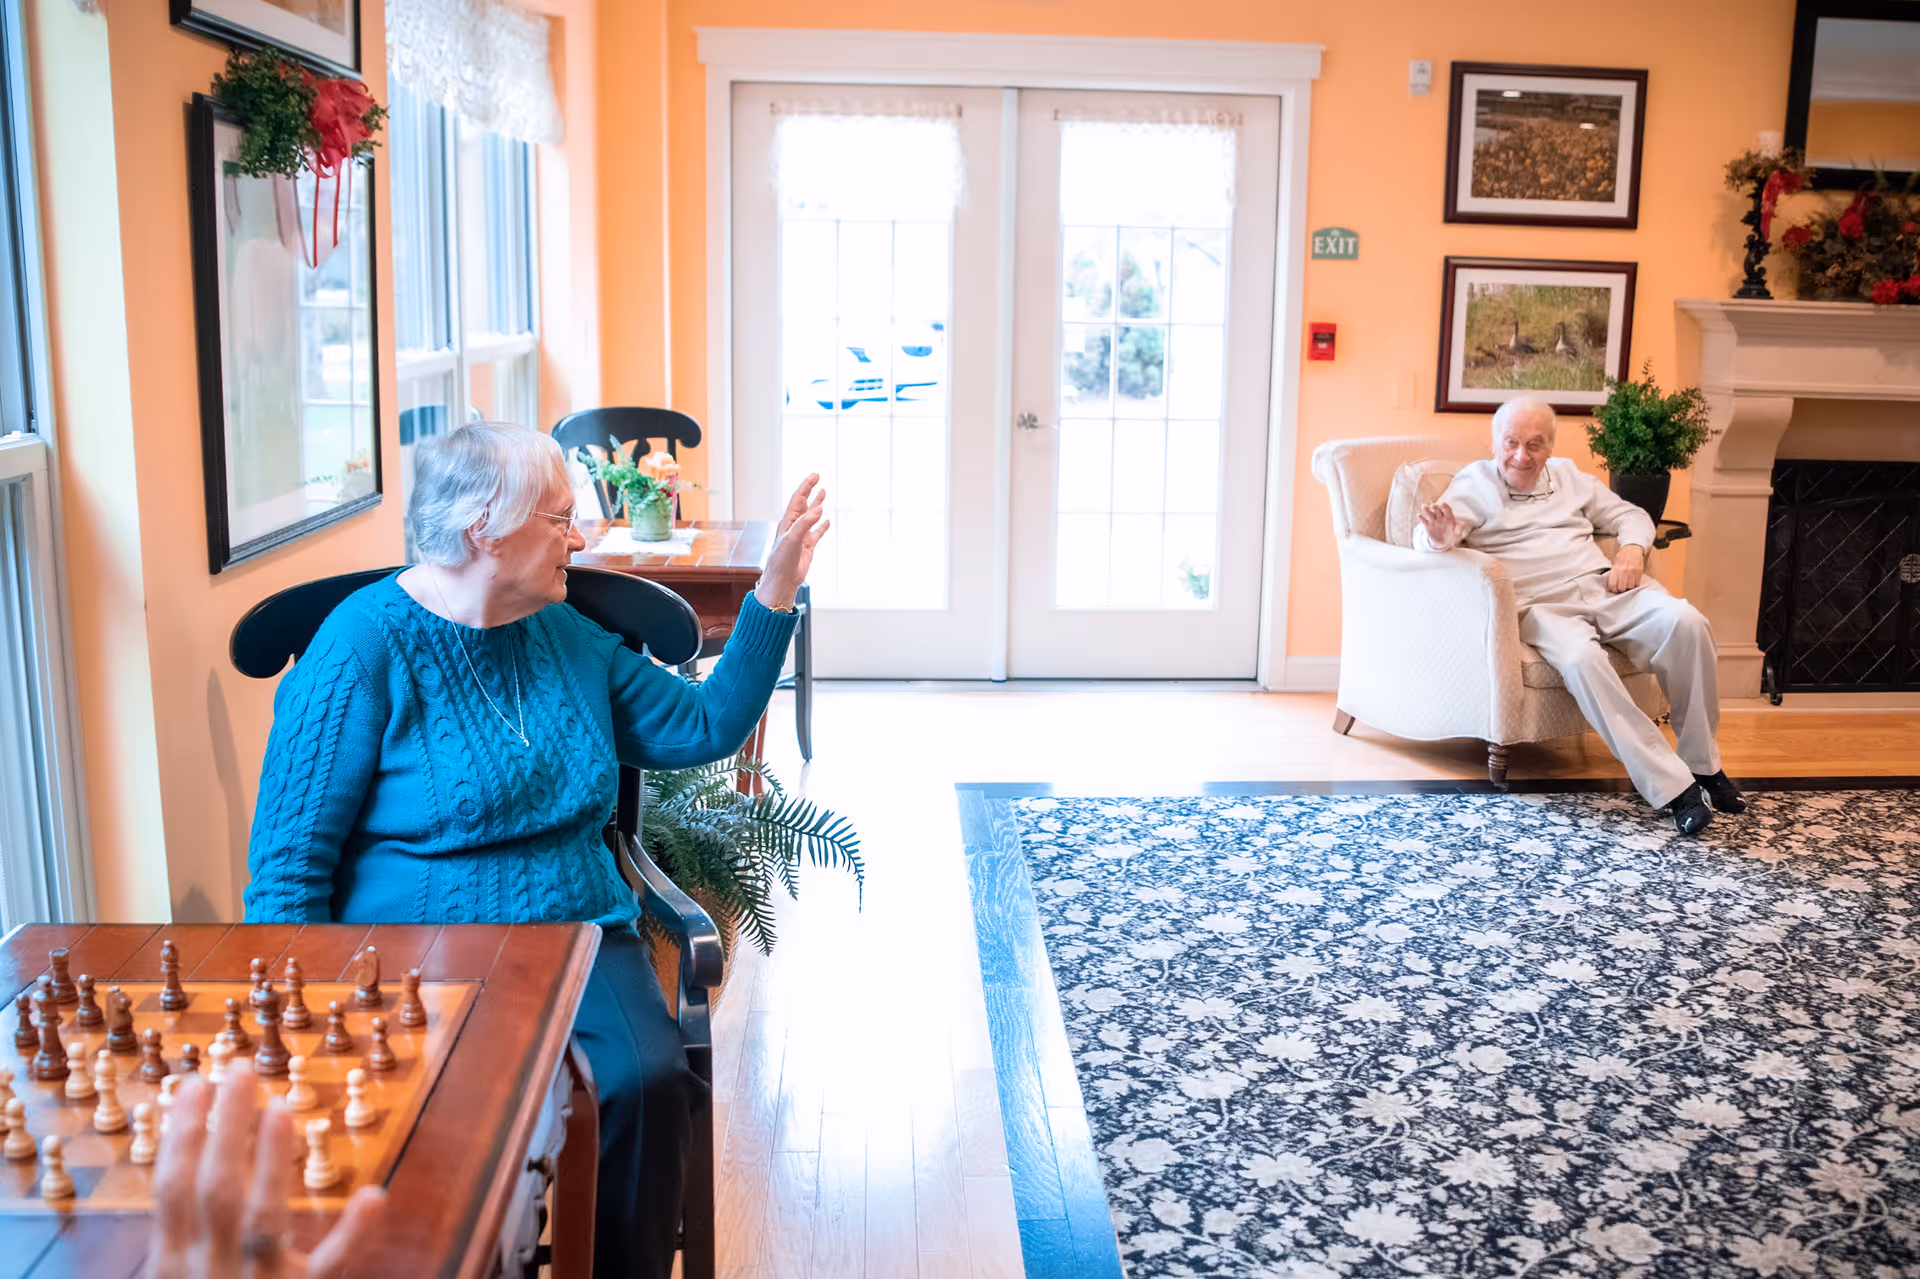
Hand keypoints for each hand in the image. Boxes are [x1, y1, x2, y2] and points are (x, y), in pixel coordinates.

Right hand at [150, 1066, 385, 1278]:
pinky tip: (374, 1195)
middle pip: (217, 1190)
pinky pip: (329, 1267)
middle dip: (226, 1127)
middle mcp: (212, 1270)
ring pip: (263, 1219)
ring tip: (283, 1107)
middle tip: (242, 1069)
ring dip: (272, 1161)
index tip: (195, 1082)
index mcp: (173, 1265)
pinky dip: (352, 1233)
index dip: (182, 1135)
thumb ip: (181, 1238)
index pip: (174, 1190)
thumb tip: (187, 1161)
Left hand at [755, 474, 830, 610]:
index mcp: (788, 521)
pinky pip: (816, 533)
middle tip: (818, 478)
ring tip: (823, 494)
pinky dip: (822, 526)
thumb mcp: (792, 538)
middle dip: (810, 490)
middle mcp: (794, 526)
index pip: (798, 498)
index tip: (815, 475)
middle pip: (804, 503)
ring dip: (817, 505)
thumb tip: (819, 509)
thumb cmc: (782, 560)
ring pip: (811, 516)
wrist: (782, 580)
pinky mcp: (807, 547)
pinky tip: (827, 522)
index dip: (806, 486)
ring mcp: (801, 536)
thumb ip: (805, 523)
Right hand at [1416, 501, 1467, 549]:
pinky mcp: (1427, 525)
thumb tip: (1464, 523)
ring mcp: (1433, 520)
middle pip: (1438, 510)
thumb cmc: (1451, 535)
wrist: (1443, 542)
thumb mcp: (1456, 533)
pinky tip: (1419, 515)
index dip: (1445, 507)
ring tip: (1424, 506)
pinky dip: (1421, 517)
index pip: (1447, 510)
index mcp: (1448, 517)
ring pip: (1430, 513)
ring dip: (1427, 509)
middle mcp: (1440, 517)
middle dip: (1435, 507)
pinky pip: (1424, 520)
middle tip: (1433, 506)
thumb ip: (1459, 528)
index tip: (1443, 505)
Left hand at [1607, 544, 1646, 593]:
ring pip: (1630, 587)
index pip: (1613, 585)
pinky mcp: (1639, 573)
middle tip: (1620, 588)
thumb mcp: (1614, 565)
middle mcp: (1624, 571)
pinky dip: (1634, 585)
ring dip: (1628, 588)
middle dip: (1620, 590)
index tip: (1613, 590)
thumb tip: (1609, 589)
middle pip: (1622, 588)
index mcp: (1616, 569)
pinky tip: (1632, 582)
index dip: (1613, 590)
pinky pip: (1637, 584)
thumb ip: (1612, 576)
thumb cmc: (1622, 557)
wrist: (1632, 549)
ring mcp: (1633, 572)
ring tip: (1626, 585)